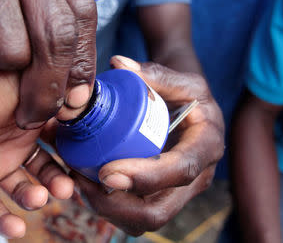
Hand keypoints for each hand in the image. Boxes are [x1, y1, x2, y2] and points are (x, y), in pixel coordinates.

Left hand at [0, 56, 73, 237]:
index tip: (89, 158)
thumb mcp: (17, 84)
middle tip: (67, 188)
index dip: (74, 145)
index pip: (59, 129)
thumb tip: (82, 105)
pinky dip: (3, 219)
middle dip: (58, 177)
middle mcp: (11, 134)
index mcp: (26, 109)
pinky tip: (17, 229)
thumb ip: (51, 94)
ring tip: (38, 199)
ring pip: (21, 185)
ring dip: (33, 197)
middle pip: (45, 163)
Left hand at [70, 56, 223, 235]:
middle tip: (80, 181)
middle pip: (158, 210)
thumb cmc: (183, 94)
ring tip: (77, 182)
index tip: (107, 171)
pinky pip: (133, 215)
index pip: (180, 171)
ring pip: (141, 219)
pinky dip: (107, 207)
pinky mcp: (160, 197)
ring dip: (105, 208)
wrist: (187, 111)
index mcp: (206, 146)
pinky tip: (85, 185)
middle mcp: (195, 177)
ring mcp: (176, 192)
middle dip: (115, 203)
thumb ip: (153, 72)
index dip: (144, 176)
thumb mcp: (179, 79)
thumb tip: (118, 64)